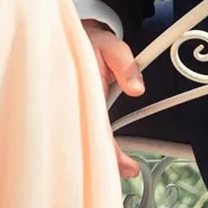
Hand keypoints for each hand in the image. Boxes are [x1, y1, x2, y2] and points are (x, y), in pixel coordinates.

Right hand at [85, 21, 144, 179]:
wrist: (74, 36)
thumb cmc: (90, 43)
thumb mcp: (112, 47)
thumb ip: (127, 66)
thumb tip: (137, 89)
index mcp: (80, 90)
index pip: (96, 127)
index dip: (110, 150)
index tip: (127, 165)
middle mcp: (71, 103)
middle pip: (86, 140)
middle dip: (105, 160)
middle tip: (128, 171)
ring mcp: (69, 108)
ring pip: (83, 138)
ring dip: (100, 154)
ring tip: (123, 168)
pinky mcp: (71, 110)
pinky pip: (82, 130)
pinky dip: (94, 143)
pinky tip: (108, 155)